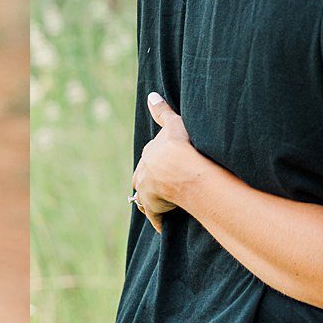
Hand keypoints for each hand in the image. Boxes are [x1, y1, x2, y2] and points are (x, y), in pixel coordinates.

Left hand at [131, 92, 202, 231]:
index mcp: (149, 154)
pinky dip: (158, 222)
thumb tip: (151, 95)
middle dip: (144, 182)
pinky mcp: (154, 207)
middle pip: (140, 178)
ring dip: (147, 201)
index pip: (149, 158)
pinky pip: (155, 217)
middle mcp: (144, 173)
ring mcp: (147, 191)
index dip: (155, 161)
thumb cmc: (181, 145)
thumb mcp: (173, 124)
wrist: (183, 168)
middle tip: (151, 186)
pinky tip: (161, 227)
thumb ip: (162, 111)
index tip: (160, 165)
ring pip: (143, 198)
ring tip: (153, 206)